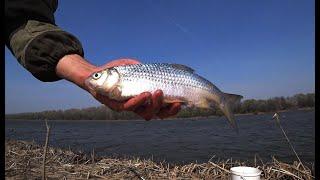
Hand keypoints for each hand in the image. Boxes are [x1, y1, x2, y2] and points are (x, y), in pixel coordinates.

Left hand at [56, 55, 181, 119]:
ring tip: (159, 93)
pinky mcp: (116, 105)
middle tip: (176, 101)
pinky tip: (144, 94)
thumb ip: (146, 69)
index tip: (182, 102)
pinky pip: (129, 107)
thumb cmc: (116, 70)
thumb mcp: (134, 66)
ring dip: (155, 105)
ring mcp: (128, 107)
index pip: (163, 108)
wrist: (94, 74)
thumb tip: (163, 68)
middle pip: (158, 114)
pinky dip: (138, 101)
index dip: (173, 108)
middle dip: (168, 110)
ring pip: (145, 113)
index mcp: (146, 100)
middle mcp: (139, 106)